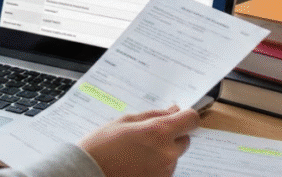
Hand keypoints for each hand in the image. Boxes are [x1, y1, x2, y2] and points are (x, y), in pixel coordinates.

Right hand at [77, 105, 199, 176]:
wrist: (90, 173)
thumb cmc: (102, 146)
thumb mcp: (124, 121)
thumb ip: (153, 115)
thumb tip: (173, 111)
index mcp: (158, 132)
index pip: (190, 120)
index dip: (185, 116)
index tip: (177, 116)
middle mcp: (167, 153)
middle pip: (184, 139)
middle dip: (171, 134)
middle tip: (147, 135)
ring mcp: (166, 170)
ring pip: (174, 154)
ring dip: (162, 150)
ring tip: (136, 150)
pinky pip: (166, 168)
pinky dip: (156, 163)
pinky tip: (136, 162)